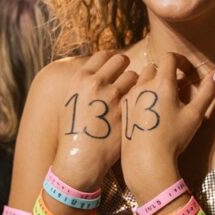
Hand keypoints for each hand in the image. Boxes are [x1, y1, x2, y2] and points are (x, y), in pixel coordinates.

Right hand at [52, 51, 136, 190]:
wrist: (80, 160)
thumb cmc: (74, 133)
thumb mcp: (71, 102)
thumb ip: (85, 85)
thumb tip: (100, 71)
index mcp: (81, 79)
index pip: (103, 55)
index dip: (112, 60)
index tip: (116, 66)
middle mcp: (96, 83)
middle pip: (121, 60)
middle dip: (126, 67)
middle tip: (127, 77)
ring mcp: (113, 97)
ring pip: (134, 76)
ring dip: (136, 83)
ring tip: (134, 95)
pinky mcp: (128, 111)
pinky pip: (142, 95)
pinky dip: (143, 98)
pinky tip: (140, 106)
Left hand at [120, 53, 214, 201]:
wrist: (146, 160)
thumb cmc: (173, 137)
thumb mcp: (195, 115)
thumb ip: (207, 93)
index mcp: (162, 83)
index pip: (170, 57)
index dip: (181, 61)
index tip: (187, 71)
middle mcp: (143, 85)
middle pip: (154, 67)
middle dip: (167, 73)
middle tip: (176, 89)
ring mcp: (130, 96)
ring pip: (141, 79)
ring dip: (152, 82)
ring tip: (162, 100)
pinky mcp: (123, 108)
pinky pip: (132, 93)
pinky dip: (141, 94)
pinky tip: (149, 111)